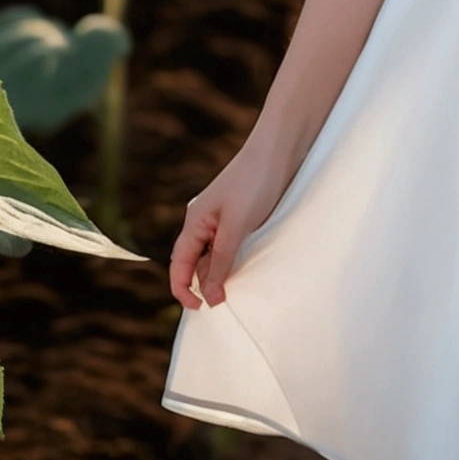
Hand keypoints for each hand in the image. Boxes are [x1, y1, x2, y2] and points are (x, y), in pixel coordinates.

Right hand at [168, 143, 292, 310]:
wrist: (279, 150)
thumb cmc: (255, 183)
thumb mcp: (236, 226)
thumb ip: (221, 261)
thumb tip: (210, 297)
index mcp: (194, 222)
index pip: (179, 265)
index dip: (184, 290)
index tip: (201, 309)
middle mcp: (203, 222)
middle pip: (194, 263)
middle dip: (204, 285)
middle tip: (225, 302)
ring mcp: (221, 219)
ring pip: (212, 256)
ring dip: (220, 273)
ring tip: (238, 287)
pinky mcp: (239, 217)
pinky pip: (228, 246)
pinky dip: (233, 260)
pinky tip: (247, 267)